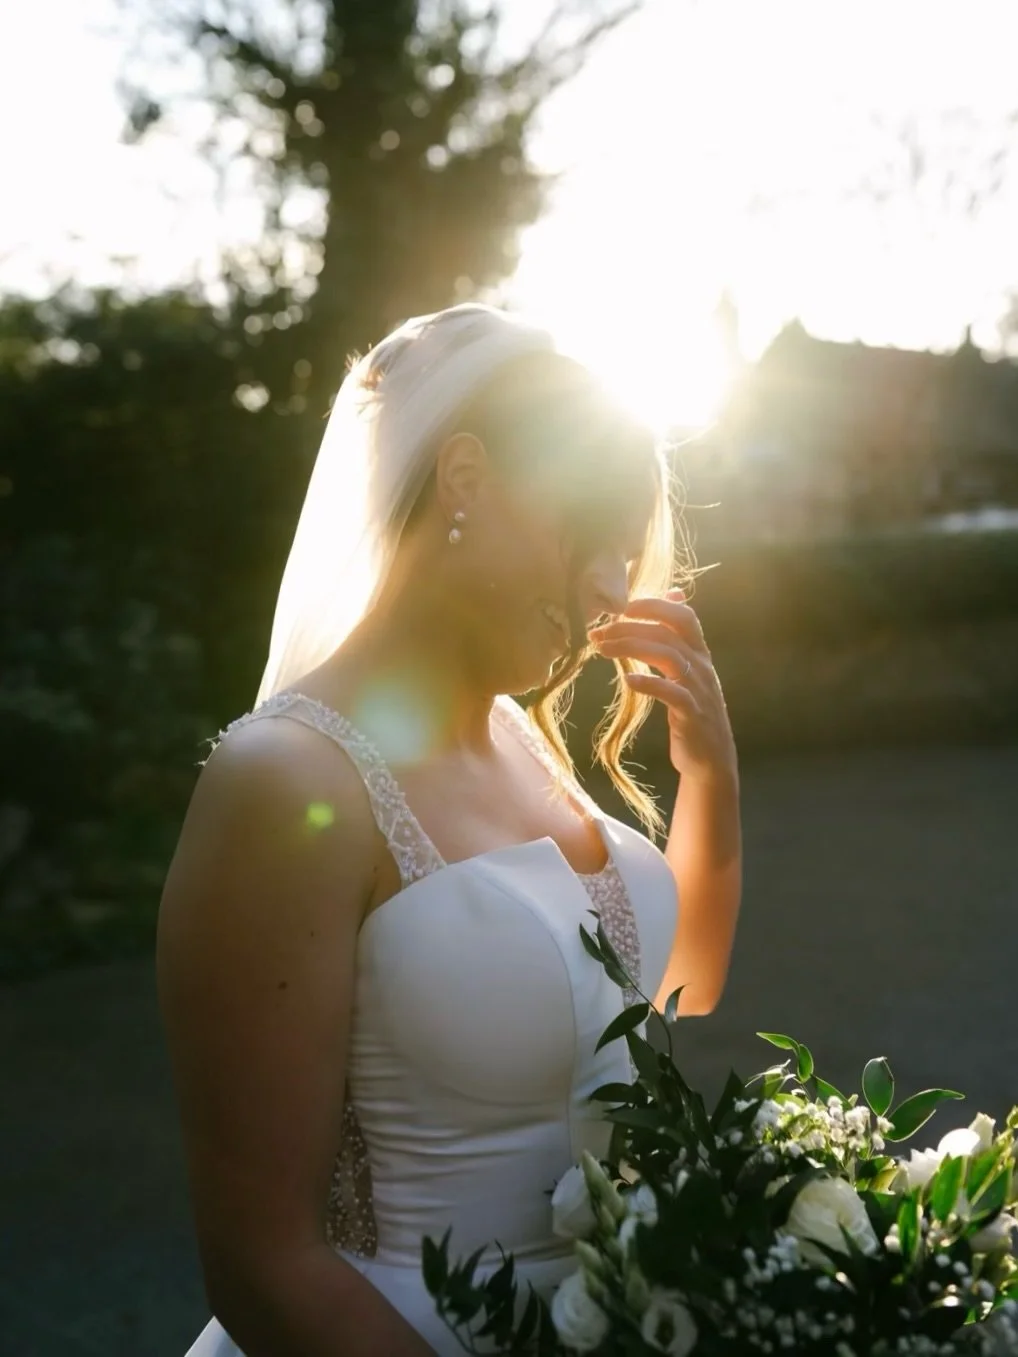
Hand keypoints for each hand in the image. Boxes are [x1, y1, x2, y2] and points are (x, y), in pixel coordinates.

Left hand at [589, 589, 736, 781]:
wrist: (711, 759)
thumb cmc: (692, 710)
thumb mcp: (688, 668)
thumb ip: (679, 634)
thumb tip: (674, 593)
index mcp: (700, 653)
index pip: (684, 615)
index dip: (654, 605)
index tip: (621, 608)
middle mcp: (702, 666)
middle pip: (668, 633)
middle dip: (630, 627)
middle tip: (598, 632)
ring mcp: (699, 690)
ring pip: (668, 656)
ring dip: (632, 648)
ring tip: (603, 649)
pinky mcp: (692, 715)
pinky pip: (672, 693)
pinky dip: (649, 684)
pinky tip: (628, 681)